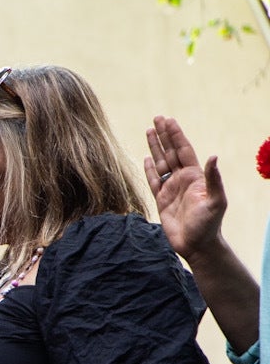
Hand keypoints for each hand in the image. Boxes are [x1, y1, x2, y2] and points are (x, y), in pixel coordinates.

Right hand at [144, 115, 227, 260]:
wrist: (196, 244)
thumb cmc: (208, 224)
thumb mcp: (216, 201)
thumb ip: (213, 179)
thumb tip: (213, 156)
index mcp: (194, 176)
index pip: (183, 150)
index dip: (175, 135)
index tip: (168, 121)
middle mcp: (182, 179)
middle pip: (171, 152)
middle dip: (163, 136)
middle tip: (156, 119)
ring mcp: (171, 189)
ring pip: (161, 163)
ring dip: (155, 148)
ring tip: (148, 132)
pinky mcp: (161, 200)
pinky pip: (153, 181)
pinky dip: (149, 169)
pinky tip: (146, 158)